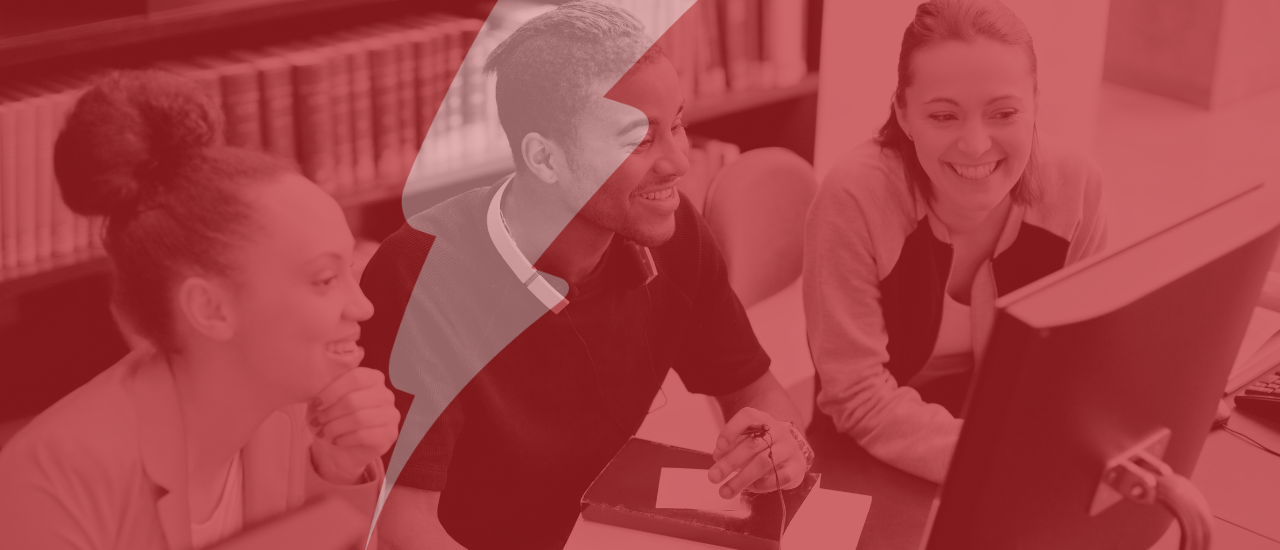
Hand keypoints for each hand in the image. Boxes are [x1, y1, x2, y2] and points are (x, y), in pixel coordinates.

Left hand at [308, 367, 399, 483]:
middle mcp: (386, 394)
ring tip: (323, 432)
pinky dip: (344, 439)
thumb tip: (316, 384)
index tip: (316, 403)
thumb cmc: (333, 418)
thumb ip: (326, 388)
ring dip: (335, 427)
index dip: (332, 391)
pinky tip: (336, 441)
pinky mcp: (390, 434)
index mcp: (374, 378)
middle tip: (316, 421)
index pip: (355, 378)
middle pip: (354, 400)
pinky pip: (363, 435)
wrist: (342, 449)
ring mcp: (391, 415)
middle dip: (330, 412)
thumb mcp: (326, 400)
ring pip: (358, 419)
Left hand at [708, 407, 807, 498]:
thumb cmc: (762, 447)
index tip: (719, 447)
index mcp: (762, 419)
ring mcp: (789, 448)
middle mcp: (778, 431)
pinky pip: (778, 478)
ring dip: (741, 479)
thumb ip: (731, 447)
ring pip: (763, 463)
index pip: (747, 417)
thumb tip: (718, 457)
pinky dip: (761, 485)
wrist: (790, 453)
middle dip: (730, 463)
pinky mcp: (797, 466)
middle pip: (752, 445)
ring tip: (725, 491)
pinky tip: (750, 488)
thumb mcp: (746, 441)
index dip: (731, 430)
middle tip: (713, 477)